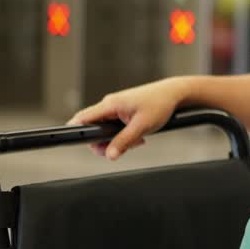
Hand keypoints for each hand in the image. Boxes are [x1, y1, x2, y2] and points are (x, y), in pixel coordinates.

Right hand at [67, 77, 189, 159]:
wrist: (174, 93)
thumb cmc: (160, 104)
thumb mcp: (142, 126)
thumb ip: (124, 141)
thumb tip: (109, 155)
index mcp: (110, 104)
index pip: (82, 118)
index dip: (76, 132)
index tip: (75, 144)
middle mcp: (109, 105)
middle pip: (92, 128)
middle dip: (105, 143)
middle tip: (122, 149)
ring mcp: (116, 108)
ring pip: (105, 129)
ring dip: (118, 140)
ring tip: (137, 141)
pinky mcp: (123, 111)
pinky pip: (115, 127)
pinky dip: (124, 135)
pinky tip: (138, 137)